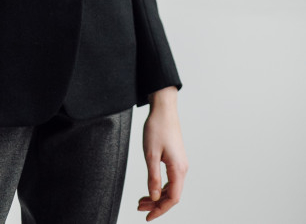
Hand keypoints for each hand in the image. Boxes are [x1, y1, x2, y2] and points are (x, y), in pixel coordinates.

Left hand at [138, 88, 187, 219]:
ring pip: (171, 188)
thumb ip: (153, 178)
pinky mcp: (176, 159)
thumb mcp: (151, 154)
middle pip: (172, 195)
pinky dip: (160, 187)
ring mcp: (180, 164)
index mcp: (178, 169)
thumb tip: (155, 198)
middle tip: (140, 208)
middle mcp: (182, 168)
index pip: (173, 198)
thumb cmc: (157, 128)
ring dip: (158, 196)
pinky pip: (171, 179)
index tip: (147, 217)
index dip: (160, 210)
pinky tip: (151, 188)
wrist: (163, 109)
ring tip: (142, 201)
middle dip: (157, 205)